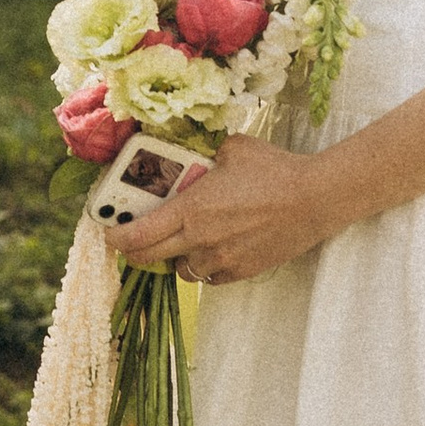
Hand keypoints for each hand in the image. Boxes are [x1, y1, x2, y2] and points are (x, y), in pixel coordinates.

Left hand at [110, 129, 335, 284]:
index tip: (109, 233)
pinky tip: (214, 248)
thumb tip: (195, 153)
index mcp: (191, 210)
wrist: (315, 199)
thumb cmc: (275, 170)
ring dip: (177, 256)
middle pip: (151, 257)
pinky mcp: (240, 271)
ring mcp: (220, 260)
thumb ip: (206, 154)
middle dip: (136, 250)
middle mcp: (200, 240)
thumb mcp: (233, 149)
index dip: (116, 237)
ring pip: (182, 269)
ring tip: (185, 239)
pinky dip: (205, 265)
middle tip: (132, 240)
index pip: (138, 234)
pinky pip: (210, 276)